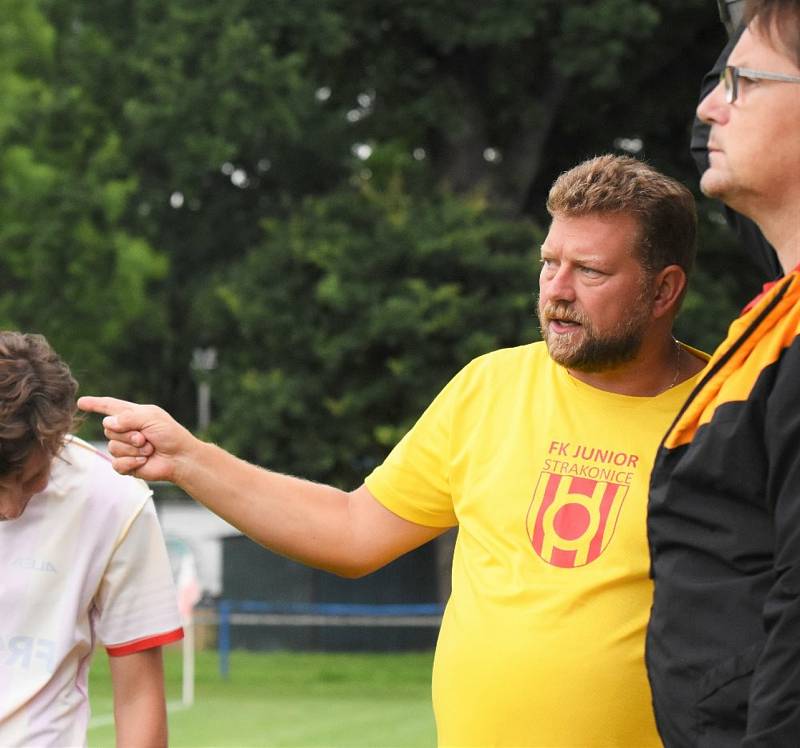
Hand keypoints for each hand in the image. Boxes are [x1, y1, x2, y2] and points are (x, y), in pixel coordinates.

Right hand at [77, 396, 194, 482]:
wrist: (180, 458)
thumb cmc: (170, 434)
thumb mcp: (151, 417)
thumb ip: (128, 417)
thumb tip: (108, 423)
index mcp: (133, 414)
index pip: (109, 406)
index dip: (95, 404)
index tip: (81, 402)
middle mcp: (126, 430)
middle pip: (108, 428)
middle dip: (128, 434)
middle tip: (146, 437)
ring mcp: (125, 447)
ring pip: (112, 446)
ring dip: (133, 448)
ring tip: (149, 448)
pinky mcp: (126, 464)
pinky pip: (116, 463)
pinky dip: (131, 462)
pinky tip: (144, 460)